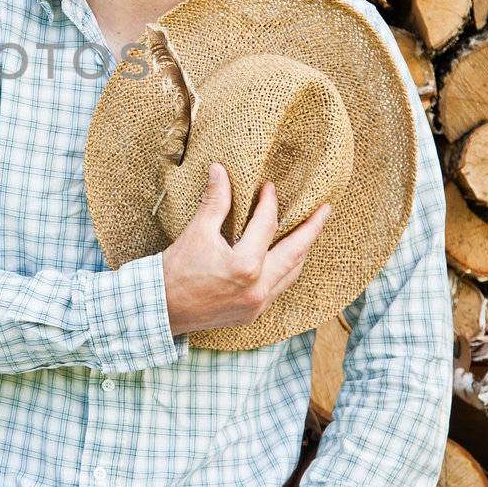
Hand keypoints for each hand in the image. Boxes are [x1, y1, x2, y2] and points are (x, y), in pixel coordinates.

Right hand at [161, 162, 329, 336]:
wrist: (161, 309)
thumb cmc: (176, 270)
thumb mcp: (197, 232)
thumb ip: (215, 201)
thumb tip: (220, 171)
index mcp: (245, 266)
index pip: (266, 226)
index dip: (269, 203)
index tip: (269, 187)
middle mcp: (258, 289)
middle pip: (295, 253)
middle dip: (312, 229)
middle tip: (326, 210)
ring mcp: (257, 305)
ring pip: (291, 274)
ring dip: (301, 252)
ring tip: (310, 233)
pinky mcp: (253, 315)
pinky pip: (279, 289)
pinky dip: (286, 270)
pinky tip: (285, 259)